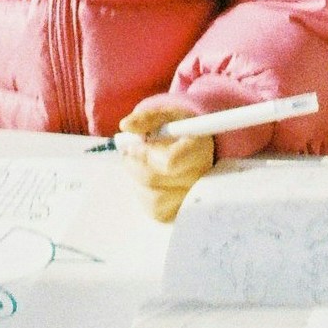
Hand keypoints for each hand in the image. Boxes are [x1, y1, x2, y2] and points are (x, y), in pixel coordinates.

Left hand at [115, 97, 216, 223]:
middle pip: (153, 179)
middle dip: (134, 164)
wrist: (191, 146)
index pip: (169, 162)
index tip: (137, 144)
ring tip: (138, 164)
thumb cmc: (178, 129)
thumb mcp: (166, 116)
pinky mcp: (180, 211)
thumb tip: (126, 126)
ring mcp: (192, 197)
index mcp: (199, 149)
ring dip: (137, 180)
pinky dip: (144, 194)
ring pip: (153, 199)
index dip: (146, 154)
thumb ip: (146, 119)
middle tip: (130, 152)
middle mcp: (200, 177)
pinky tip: (146, 179)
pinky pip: (155, 210)